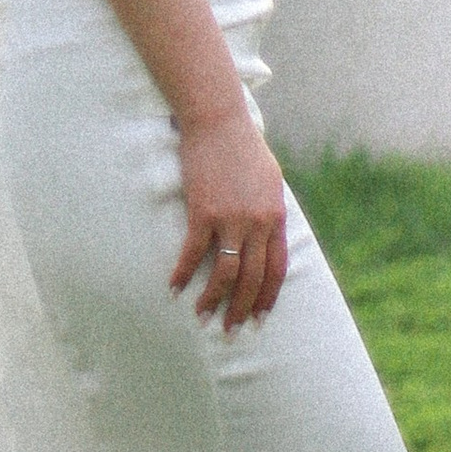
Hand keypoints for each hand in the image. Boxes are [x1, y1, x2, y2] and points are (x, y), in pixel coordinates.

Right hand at [169, 107, 290, 330]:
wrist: (218, 120)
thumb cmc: (242, 145)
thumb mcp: (269, 179)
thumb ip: (269, 209)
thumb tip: (267, 230)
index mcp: (275, 217)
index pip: (276, 269)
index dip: (267, 298)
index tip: (259, 319)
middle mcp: (257, 223)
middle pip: (252, 279)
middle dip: (242, 310)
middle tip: (232, 332)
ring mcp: (231, 218)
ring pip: (225, 273)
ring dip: (214, 300)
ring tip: (203, 318)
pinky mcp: (202, 211)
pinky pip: (193, 252)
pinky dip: (182, 273)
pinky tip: (174, 288)